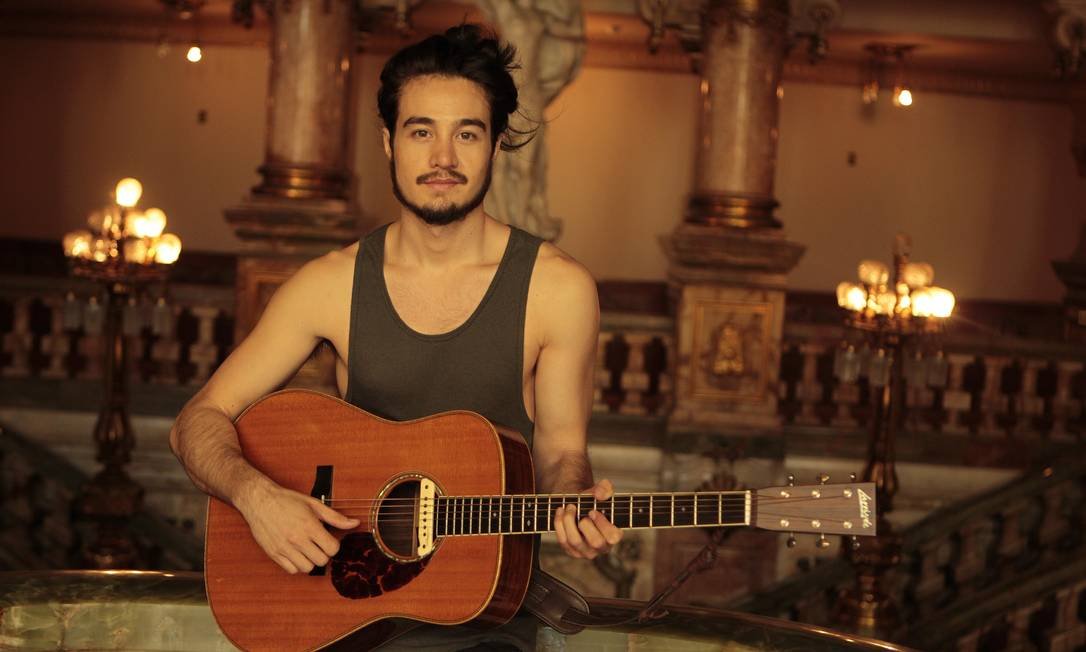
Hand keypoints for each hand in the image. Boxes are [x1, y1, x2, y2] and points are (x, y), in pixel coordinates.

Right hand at [236, 480, 359, 573]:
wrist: (259, 501)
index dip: (333, 545)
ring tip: (307, 549)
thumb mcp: (314, 504)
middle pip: (322, 560)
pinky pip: (291, 570)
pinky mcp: (274, 554)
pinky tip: (296, 553)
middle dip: (323, 553)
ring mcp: (284, 548)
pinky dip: (296, 565)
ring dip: (310, 560)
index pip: (332, 549)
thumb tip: (355, 523)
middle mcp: (297, 539)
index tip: (328, 539)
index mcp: (309, 526)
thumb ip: (335, 517)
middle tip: (317, 544)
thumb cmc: (287, 500)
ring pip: (307, 568)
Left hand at [553, 478, 622, 559]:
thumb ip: (605, 488)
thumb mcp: (600, 489)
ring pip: (575, 541)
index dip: (602, 524)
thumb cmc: (592, 499)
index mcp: (614, 534)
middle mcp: (602, 547)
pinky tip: (560, 511)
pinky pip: (563, 541)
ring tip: (569, 507)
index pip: (613, 536)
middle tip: (580, 510)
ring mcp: (586, 551)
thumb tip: (600, 495)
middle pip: (595, 542)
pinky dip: (559, 524)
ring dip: (569, 521)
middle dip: (585, 524)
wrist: (577, 504)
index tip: (592, 511)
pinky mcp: (571, 550)